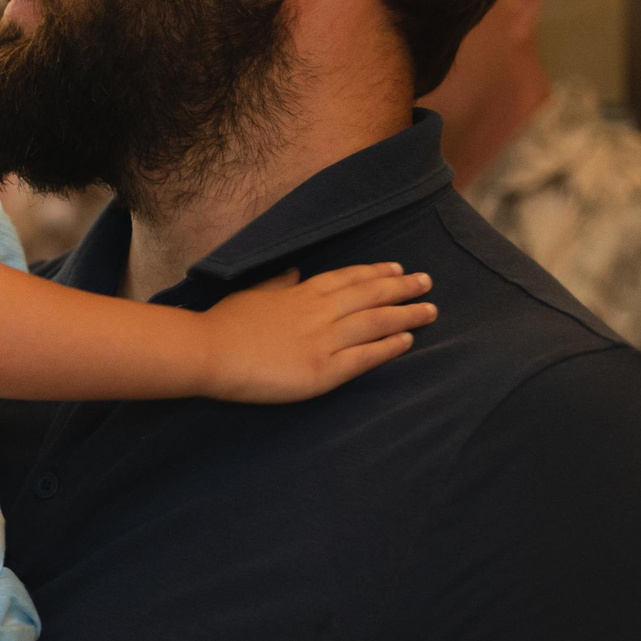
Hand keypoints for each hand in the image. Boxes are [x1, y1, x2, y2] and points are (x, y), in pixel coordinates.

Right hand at [201, 262, 436, 402]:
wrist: (209, 352)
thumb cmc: (223, 324)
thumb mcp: (252, 293)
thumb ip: (278, 283)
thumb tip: (294, 271)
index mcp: (301, 293)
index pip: (348, 278)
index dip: (375, 273)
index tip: (397, 269)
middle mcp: (319, 312)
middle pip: (370, 295)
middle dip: (402, 288)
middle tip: (427, 282)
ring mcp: (324, 340)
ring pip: (376, 322)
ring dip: (406, 314)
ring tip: (431, 310)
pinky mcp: (323, 370)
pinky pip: (365, 356)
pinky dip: (389, 347)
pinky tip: (408, 341)